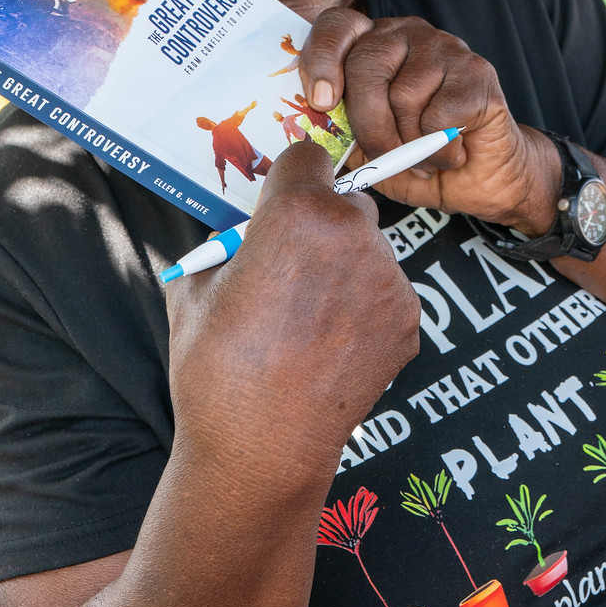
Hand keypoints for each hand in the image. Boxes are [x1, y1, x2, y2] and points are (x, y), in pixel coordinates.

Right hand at [165, 143, 420, 494]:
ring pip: (368, 249)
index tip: (277, 206)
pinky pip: (385, 293)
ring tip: (305, 321)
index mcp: (296, 211)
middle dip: (320, 224)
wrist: (260, 451)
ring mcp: (388, 278)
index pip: (308, 155)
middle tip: (289, 270)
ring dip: (345, 267)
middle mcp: (352, 233)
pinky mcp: (408, 320)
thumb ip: (230, 243)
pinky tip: (329, 346)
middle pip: (345, 201)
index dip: (289, 179)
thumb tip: (245, 233)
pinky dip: (364, 308)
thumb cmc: (216, 369)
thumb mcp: (197, 286)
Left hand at [298, 9, 561, 235]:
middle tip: (384, 154)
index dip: (321, 58)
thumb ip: (338, 129)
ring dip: (409, 145)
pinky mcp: (478, 73)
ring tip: (423, 155)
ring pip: (403, 96)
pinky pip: (440, 116)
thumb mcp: (364, 148)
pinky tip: (451, 152)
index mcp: (373, 43)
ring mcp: (446, 48)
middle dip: (367, 124)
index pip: (337, 25)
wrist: (480, 179)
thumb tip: (307, 126)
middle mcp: (408, 35)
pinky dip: (439, 151)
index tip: (321, 102)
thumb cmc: (417, 158)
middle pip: (367, 65)